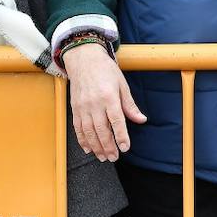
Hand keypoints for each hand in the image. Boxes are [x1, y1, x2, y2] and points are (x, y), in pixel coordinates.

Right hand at [64, 43, 145, 161]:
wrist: (83, 58)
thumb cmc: (105, 69)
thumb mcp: (122, 84)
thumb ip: (130, 105)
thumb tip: (141, 119)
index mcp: (109, 96)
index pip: (116, 121)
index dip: (121, 136)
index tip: (125, 148)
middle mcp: (94, 103)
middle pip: (101, 130)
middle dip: (108, 146)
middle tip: (114, 157)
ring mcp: (83, 106)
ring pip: (88, 132)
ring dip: (96, 147)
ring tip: (103, 157)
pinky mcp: (75, 108)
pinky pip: (78, 128)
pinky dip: (82, 140)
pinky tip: (88, 148)